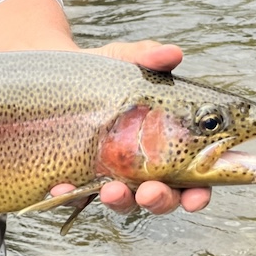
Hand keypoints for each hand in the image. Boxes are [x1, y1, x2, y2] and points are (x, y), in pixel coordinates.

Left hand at [52, 38, 210, 214]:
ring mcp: (110, 176)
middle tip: (150, 192)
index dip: (197, 194)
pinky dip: (69, 196)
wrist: (58, 72)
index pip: (191, 180)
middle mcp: (142, 170)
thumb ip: (149, 58)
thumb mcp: (127, 59)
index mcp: (167, 148)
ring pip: (122, 202)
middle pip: (160, 198)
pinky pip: (74, 195)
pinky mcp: (77, 177)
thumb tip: (172, 53)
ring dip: (120, 201)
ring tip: (111, 190)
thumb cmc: (107, 71)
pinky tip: (61, 188)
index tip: (195, 197)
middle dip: (158, 200)